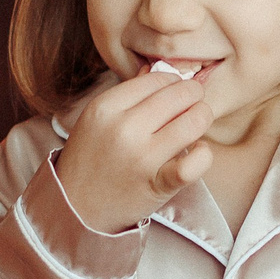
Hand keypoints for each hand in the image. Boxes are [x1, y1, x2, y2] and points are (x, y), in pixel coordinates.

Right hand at [52, 68, 215, 234]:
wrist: (75, 209)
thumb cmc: (91, 161)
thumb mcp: (98, 120)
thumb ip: (128, 94)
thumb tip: (159, 69)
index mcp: (106, 107)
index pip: (157, 79)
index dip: (173, 82)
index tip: (174, 93)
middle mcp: (124, 128)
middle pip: (179, 95)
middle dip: (193, 96)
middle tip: (192, 104)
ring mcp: (141, 158)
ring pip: (194, 121)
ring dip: (202, 118)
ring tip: (196, 125)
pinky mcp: (157, 185)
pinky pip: (194, 163)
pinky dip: (204, 155)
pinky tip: (198, 152)